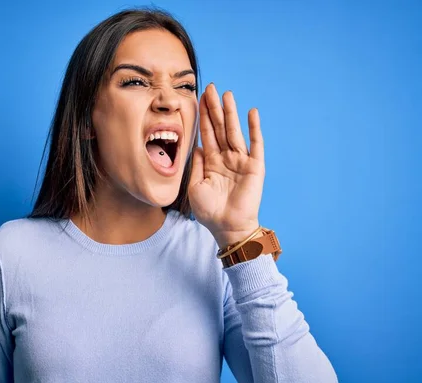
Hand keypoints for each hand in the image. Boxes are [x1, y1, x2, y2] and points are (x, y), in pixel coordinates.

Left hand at [188, 84, 265, 247]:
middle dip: (214, 108)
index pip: (206, 134)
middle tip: (210, 88)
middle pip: (219, 128)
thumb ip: (196, 165)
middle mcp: (226, 158)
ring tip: (226, 94)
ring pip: (234, 131)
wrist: (227, 227)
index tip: (199, 99)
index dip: (203, 117)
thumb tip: (197, 146)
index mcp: (212, 162)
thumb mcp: (194, 187)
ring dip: (231, 113)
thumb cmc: (210, 211)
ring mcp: (241, 161)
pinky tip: (251, 112)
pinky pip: (255, 144)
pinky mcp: (255, 166)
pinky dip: (254, 128)